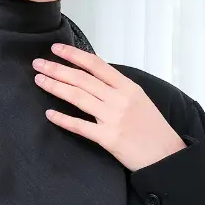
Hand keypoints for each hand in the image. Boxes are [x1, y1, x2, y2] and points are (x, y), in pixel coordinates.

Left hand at [32, 43, 186, 171]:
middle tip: (38, 63)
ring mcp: (114, 118)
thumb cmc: (153, 129)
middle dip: (57, 69)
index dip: (74, 55)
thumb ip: (117, 89)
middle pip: (82, 79)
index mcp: (128, 87)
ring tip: (39, 80)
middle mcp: (120, 99)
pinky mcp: (108, 138)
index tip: (56, 49)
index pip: (96, 65)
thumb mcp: (139, 100)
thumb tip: (93, 78)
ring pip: (78, 97)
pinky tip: (49, 113)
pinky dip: (64, 119)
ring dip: (56, 87)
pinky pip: (81, 126)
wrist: (166, 155)